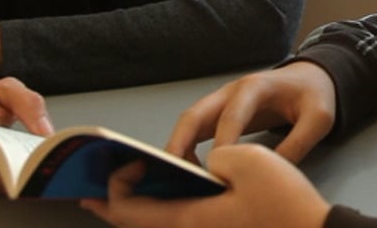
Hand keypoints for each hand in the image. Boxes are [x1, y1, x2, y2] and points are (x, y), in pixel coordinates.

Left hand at [82, 144, 329, 227]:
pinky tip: (172, 191)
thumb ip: (217, 156)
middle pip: (138, 224)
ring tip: (128, 185)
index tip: (126, 160)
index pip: (130, 211)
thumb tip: (209, 163)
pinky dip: (164, 208)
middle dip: (113, 204)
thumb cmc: (283, 201)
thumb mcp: (248, 159)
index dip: (116, 185)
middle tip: (93, 189)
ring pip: (159, 224)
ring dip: (138, 207)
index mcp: (188, 219)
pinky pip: (179, 222)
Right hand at [166, 61, 336, 163]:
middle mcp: (233, 91)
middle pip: (195, 113)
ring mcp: (223, 100)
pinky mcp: (221, 112)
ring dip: (178, 146)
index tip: (218, 168)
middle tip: (173, 172)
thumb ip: (298, 143)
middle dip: (180, 142)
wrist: (311, 79)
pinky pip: (196, 128)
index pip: (232, 115)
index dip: (223, 142)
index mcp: (256, 87)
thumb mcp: (319, 119)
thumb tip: (269, 172)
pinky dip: (186, 147)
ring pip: (190, 121)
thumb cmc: (314, 95)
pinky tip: (191, 169)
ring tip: (176, 176)